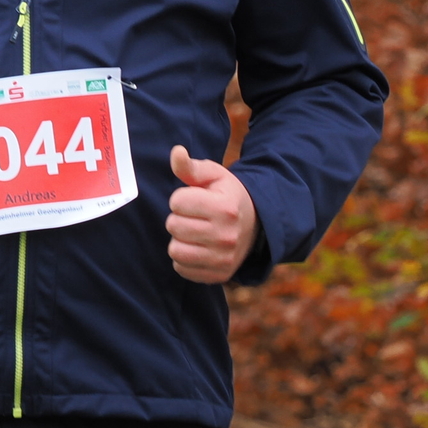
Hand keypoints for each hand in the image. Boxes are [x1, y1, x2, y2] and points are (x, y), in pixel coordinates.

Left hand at [166, 145, 258, 283]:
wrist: (254, 224)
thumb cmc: (226, 195)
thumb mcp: (213, 176)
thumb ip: (191, 166)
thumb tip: (177, 152)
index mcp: (224, 207)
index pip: (176, 202)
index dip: (180, 198)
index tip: (194, 199)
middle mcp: (226, 236)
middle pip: (173, 226)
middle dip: (177, 218)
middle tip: (193, 216)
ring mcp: (223, 258)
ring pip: (175, 250)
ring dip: (179, 240)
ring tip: (193, 232)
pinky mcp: (218, 275)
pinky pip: (182, 269)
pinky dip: (184, 259)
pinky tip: (197, 248)